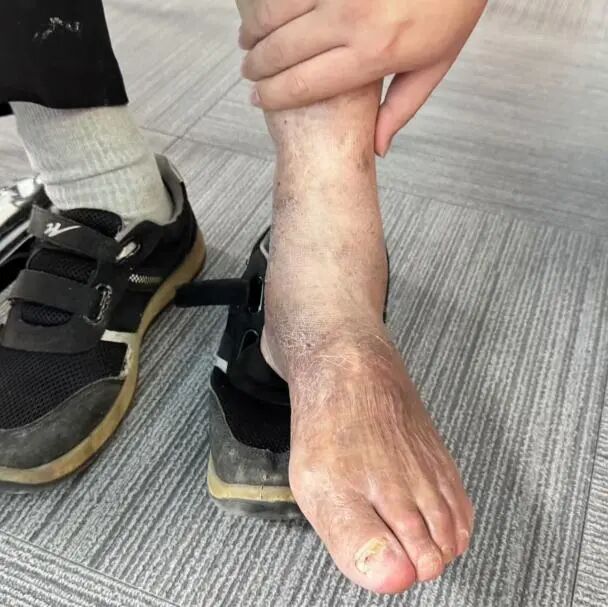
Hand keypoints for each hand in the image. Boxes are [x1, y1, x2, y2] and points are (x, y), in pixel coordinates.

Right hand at [237, 0, 486, 154]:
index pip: (304, 84)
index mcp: (374, 54)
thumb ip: (400, 109)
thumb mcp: (433, 66)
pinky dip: (270, 4)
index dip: (272, 96)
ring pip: (276, 13)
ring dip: (254, 31)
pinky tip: (264, 13)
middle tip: (248, 74)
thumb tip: (377, 150)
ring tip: (247, 42)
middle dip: (256, 67)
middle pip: (282, 52)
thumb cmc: (452, 9)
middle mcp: (353, 19)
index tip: (257, 100)